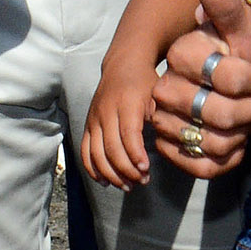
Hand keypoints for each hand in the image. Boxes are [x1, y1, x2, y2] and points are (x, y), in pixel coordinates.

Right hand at [83, 57, 157, 188]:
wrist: (124, 64)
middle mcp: (106, 112)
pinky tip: (106, 182)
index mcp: (126, 103)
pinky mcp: (88, 124)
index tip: (146, 170)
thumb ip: (159, 119)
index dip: (136, 156)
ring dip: (112, 174)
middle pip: (111, 149)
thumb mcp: (157, 95)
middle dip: (127, 170)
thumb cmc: (146, 82)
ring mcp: (94, 119)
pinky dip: (93, 169)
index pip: (128, 135)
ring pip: (97, 154)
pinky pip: (85, 152)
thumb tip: (166, 146)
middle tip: (142, 181)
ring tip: (128, 185)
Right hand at [148, 0, 250, 177]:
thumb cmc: (240, 49)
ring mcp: (163, 121)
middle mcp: (164, 88)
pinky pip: (204, 166)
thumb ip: (226, 4)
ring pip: (215, 142)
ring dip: (246, 133)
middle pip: (222, 115)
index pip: (229, 78)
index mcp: (180, 54)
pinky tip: (240, 140)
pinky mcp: (170, 148)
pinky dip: (230, 158)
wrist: (232, 78)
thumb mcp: (242, 24)